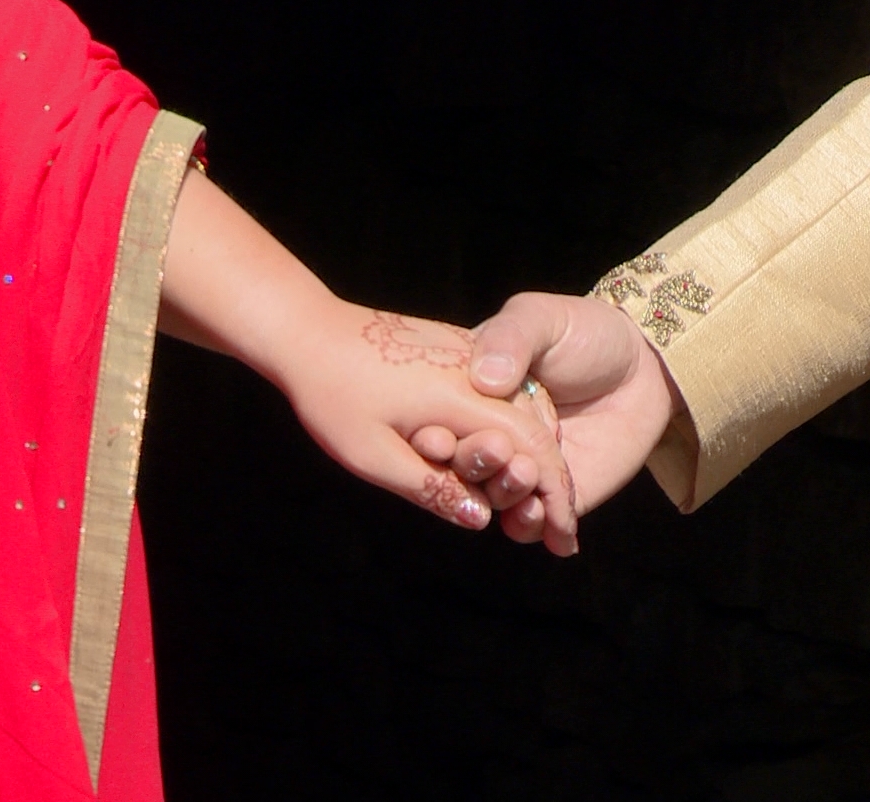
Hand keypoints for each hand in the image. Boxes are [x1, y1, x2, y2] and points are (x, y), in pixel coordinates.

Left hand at [276, 301, 577, 554]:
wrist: (304, 329)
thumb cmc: (331, 395)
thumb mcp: (372, 454)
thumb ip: (429, 487)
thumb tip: (481, 519)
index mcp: (462, 395)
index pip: (533, 448)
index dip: (555, 496)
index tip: (564, 539)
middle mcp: (475, 370)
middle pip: (536, 430)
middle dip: (555, 484)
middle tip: (562, 536)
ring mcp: (466, 354)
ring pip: (521, 408)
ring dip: (536, 456)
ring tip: (541, 506)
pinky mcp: (454, 349)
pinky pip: (500, 393)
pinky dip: (513, 429)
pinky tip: (508, 459)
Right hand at [451, 292, 681, 542]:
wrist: (643, 365)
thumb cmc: (582, 331)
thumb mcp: (539, 318)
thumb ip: (510, 338)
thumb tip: (486, 379)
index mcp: (466, 396)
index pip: (434, 424)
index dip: (429, 436)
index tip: (433, 437)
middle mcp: (485, 437)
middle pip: (459, 466)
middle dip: (470, 465)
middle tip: (497, 451)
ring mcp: (517, 469)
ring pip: (491, 499)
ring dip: (501, 495)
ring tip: (526, 475)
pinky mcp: (553, 497)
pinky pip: (529, 524)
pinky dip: (529, 526)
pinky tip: (542, 514)